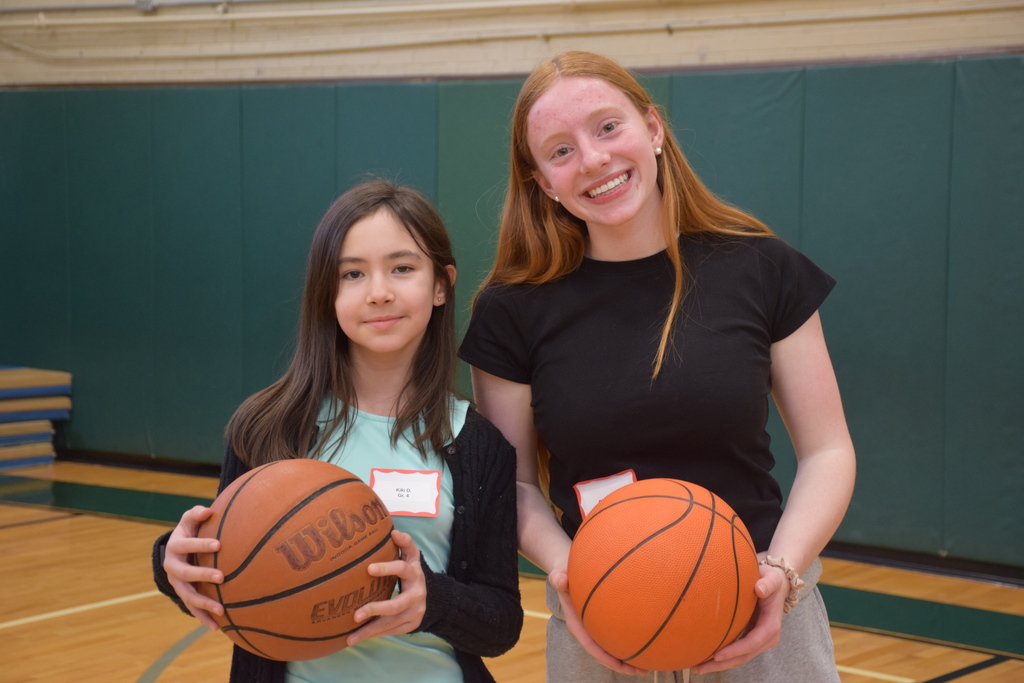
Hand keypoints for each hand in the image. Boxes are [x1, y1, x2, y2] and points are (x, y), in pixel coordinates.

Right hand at [163, 505, 223, 629]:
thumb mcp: (190, 519)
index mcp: (175, 546)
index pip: (186, 545)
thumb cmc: (190, 529)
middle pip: (185, 573)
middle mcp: (172, 566)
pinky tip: (217, 626)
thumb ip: (197, 514)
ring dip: (203, 604)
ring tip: (221, 610)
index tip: (219, 545)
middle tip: (222, 577)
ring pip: (187, 596)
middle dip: (202, 575)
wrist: (178, 548)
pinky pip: (192, 608)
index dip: (201, 545)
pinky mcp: (183, 594)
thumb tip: (208, 510)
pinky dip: (203, 618)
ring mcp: (176, 583)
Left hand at [347, 530, 426, 645]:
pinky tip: (357, 638)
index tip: (368, 569)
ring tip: (350, 638)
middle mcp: (417, 594)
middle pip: (396, 605)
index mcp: (415, 573)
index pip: (402, 568)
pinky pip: (391, 631)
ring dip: (370, 630)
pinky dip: (374, 634)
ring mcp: (415, 612)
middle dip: (376, 609)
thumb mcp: (412, 557)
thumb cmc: (412, 572)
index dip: (387, 568)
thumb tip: (394, 531)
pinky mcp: (411, 625)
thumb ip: (405, 544)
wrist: (434, 596)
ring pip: (391, 623)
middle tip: (356, 614)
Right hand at [548, 568, 647, 675]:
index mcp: (577, 625)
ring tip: (647, 667)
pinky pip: (616, 635)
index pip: (591, 646)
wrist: (567, 573)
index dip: (604, 657)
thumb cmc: (565, 575)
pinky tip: (646, 642)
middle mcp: (587, 630)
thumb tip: (561, 580)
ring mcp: (596, 628)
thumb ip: (558, 579)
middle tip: (640, 671)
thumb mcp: (559, 576)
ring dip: (629, 658)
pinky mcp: (604, 622)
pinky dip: (630, 641)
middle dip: (621, 664)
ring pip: (612, 647)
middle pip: (604, 653)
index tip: (619, 665)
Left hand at [691, 559, 787, 673]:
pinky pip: (736, 651)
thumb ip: (768, 583)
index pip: (752, 642)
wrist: (776, 584)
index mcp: (771, 626)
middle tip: (699, 668)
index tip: (717, 655)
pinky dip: (722, 657)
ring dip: (719, 664)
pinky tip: (705, 658)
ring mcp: (759, 640)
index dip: (735, 650)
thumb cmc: (771, 580)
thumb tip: (759, 589)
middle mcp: (767, 638)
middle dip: (722, 664)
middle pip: (744, 656)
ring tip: (697, 667)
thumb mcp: (772, 578)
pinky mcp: (751, 639)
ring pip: (739, 658)